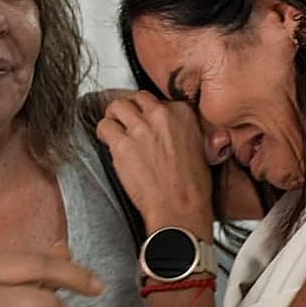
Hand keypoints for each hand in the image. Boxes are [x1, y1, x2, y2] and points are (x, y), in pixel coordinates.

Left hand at [96, 92, 213, 235]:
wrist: (180, 208)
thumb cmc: (191, 188)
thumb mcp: (202, 149)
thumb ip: (184, 131)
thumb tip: (174, 130)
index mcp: (183, 114)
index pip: (158, 100)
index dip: (150, 112)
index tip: (148, 121)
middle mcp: (161, 116)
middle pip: (137, 98)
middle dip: (131, 110)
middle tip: (127, 122)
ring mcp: (140, 128)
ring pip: (117, 106)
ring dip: (114, 117)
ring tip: (114, 128)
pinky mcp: (122, 145)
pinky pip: (104, 127)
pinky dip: (103, 134)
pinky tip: (108, 142)